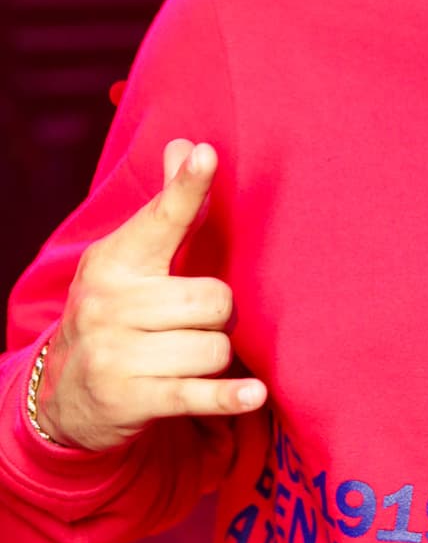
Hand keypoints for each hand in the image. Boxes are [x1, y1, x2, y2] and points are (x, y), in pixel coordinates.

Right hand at [35, 139, 266, 451]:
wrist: (61, 394)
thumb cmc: (113, 315)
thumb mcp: (126, 261)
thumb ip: (165, 209)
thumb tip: (185, 144)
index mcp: (114, 261)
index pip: (159, 219)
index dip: (186, 188)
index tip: (205, 155)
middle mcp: (110, 304)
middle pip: (214, 299)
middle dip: (219, 315)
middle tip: (195, 324)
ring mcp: (117, 354)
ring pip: (214, 347)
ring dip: (215, 356)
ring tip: (188, 356)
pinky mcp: (132, 399)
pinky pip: (197, 393)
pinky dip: (229, 396)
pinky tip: (252, 394)